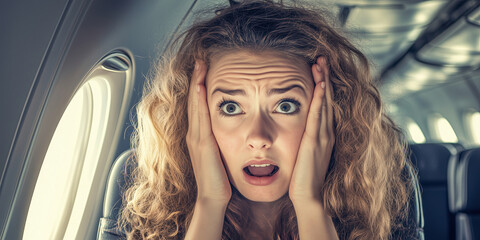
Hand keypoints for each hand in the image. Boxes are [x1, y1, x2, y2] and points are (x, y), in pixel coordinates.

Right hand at [186, 60, 231, 204]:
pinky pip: (199, 116)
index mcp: (200, 136)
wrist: (213, 197)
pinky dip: (198, 99)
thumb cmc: (219, 179)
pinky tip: (200, 86)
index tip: (205, 70)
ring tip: (200, 65)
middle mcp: (195, 134)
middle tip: (200, 60)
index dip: (200, 86)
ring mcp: (196, 137)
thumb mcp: (220, 154)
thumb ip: (222, 141)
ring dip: (197, 83)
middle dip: (197, 79)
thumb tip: (232, 129)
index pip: (199, 106)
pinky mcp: (201, 142)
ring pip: (195, 104)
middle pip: (194, 100)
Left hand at [289, 57, 334, 203]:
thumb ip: (305, 141)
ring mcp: (322, 136)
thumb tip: (299, 132)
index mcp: (323, 135)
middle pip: (327, 99)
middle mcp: (326, 133)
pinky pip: (318, 115)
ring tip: (320, 62)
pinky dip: (320, 99)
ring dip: (323, 81)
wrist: (309, 196)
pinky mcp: (314, 141)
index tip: (319, 70)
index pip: (324, 105)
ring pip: (324, 103)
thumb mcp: (305, 154)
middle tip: (321, 58)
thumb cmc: (304, 179)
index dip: (323, 86)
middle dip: (324, 77)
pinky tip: (319, 84)